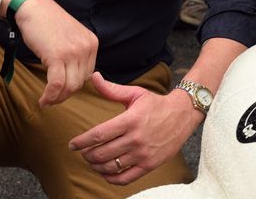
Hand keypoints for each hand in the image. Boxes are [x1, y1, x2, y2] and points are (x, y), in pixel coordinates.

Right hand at [12, 0, 98, 106]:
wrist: (33, 8)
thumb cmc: (47, 23)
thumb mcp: (71, 37)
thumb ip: (76, 54)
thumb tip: (73, 78)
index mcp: (92, 43)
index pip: (88, 74)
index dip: (73, 85)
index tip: (62, 90)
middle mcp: (86, 47)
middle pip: (80, 82)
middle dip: (65, 94)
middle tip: (52, 98)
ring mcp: (73, 52)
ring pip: (70, 86)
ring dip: (57, 98)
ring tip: (46, 101)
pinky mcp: (57, 56)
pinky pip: (57, 84)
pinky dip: (50, 96)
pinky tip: (43, 100)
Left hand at [68, 72, 202, 185]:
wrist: (183, 114)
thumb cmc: (156, 103)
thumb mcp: (135, 93)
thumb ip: (111, 89)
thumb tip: (94, 77)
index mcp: (130, 120)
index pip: (98, 135)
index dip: (81, 142)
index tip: (72, 145)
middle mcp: (136, 138)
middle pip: (101, 153)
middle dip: (87, 154)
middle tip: (83, 151)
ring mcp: (143, 153)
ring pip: (110, 167)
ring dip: (96, 166)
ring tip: (93, 160)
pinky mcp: (149, 164)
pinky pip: (124, 178)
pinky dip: (110, 177)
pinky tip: (106, 171)